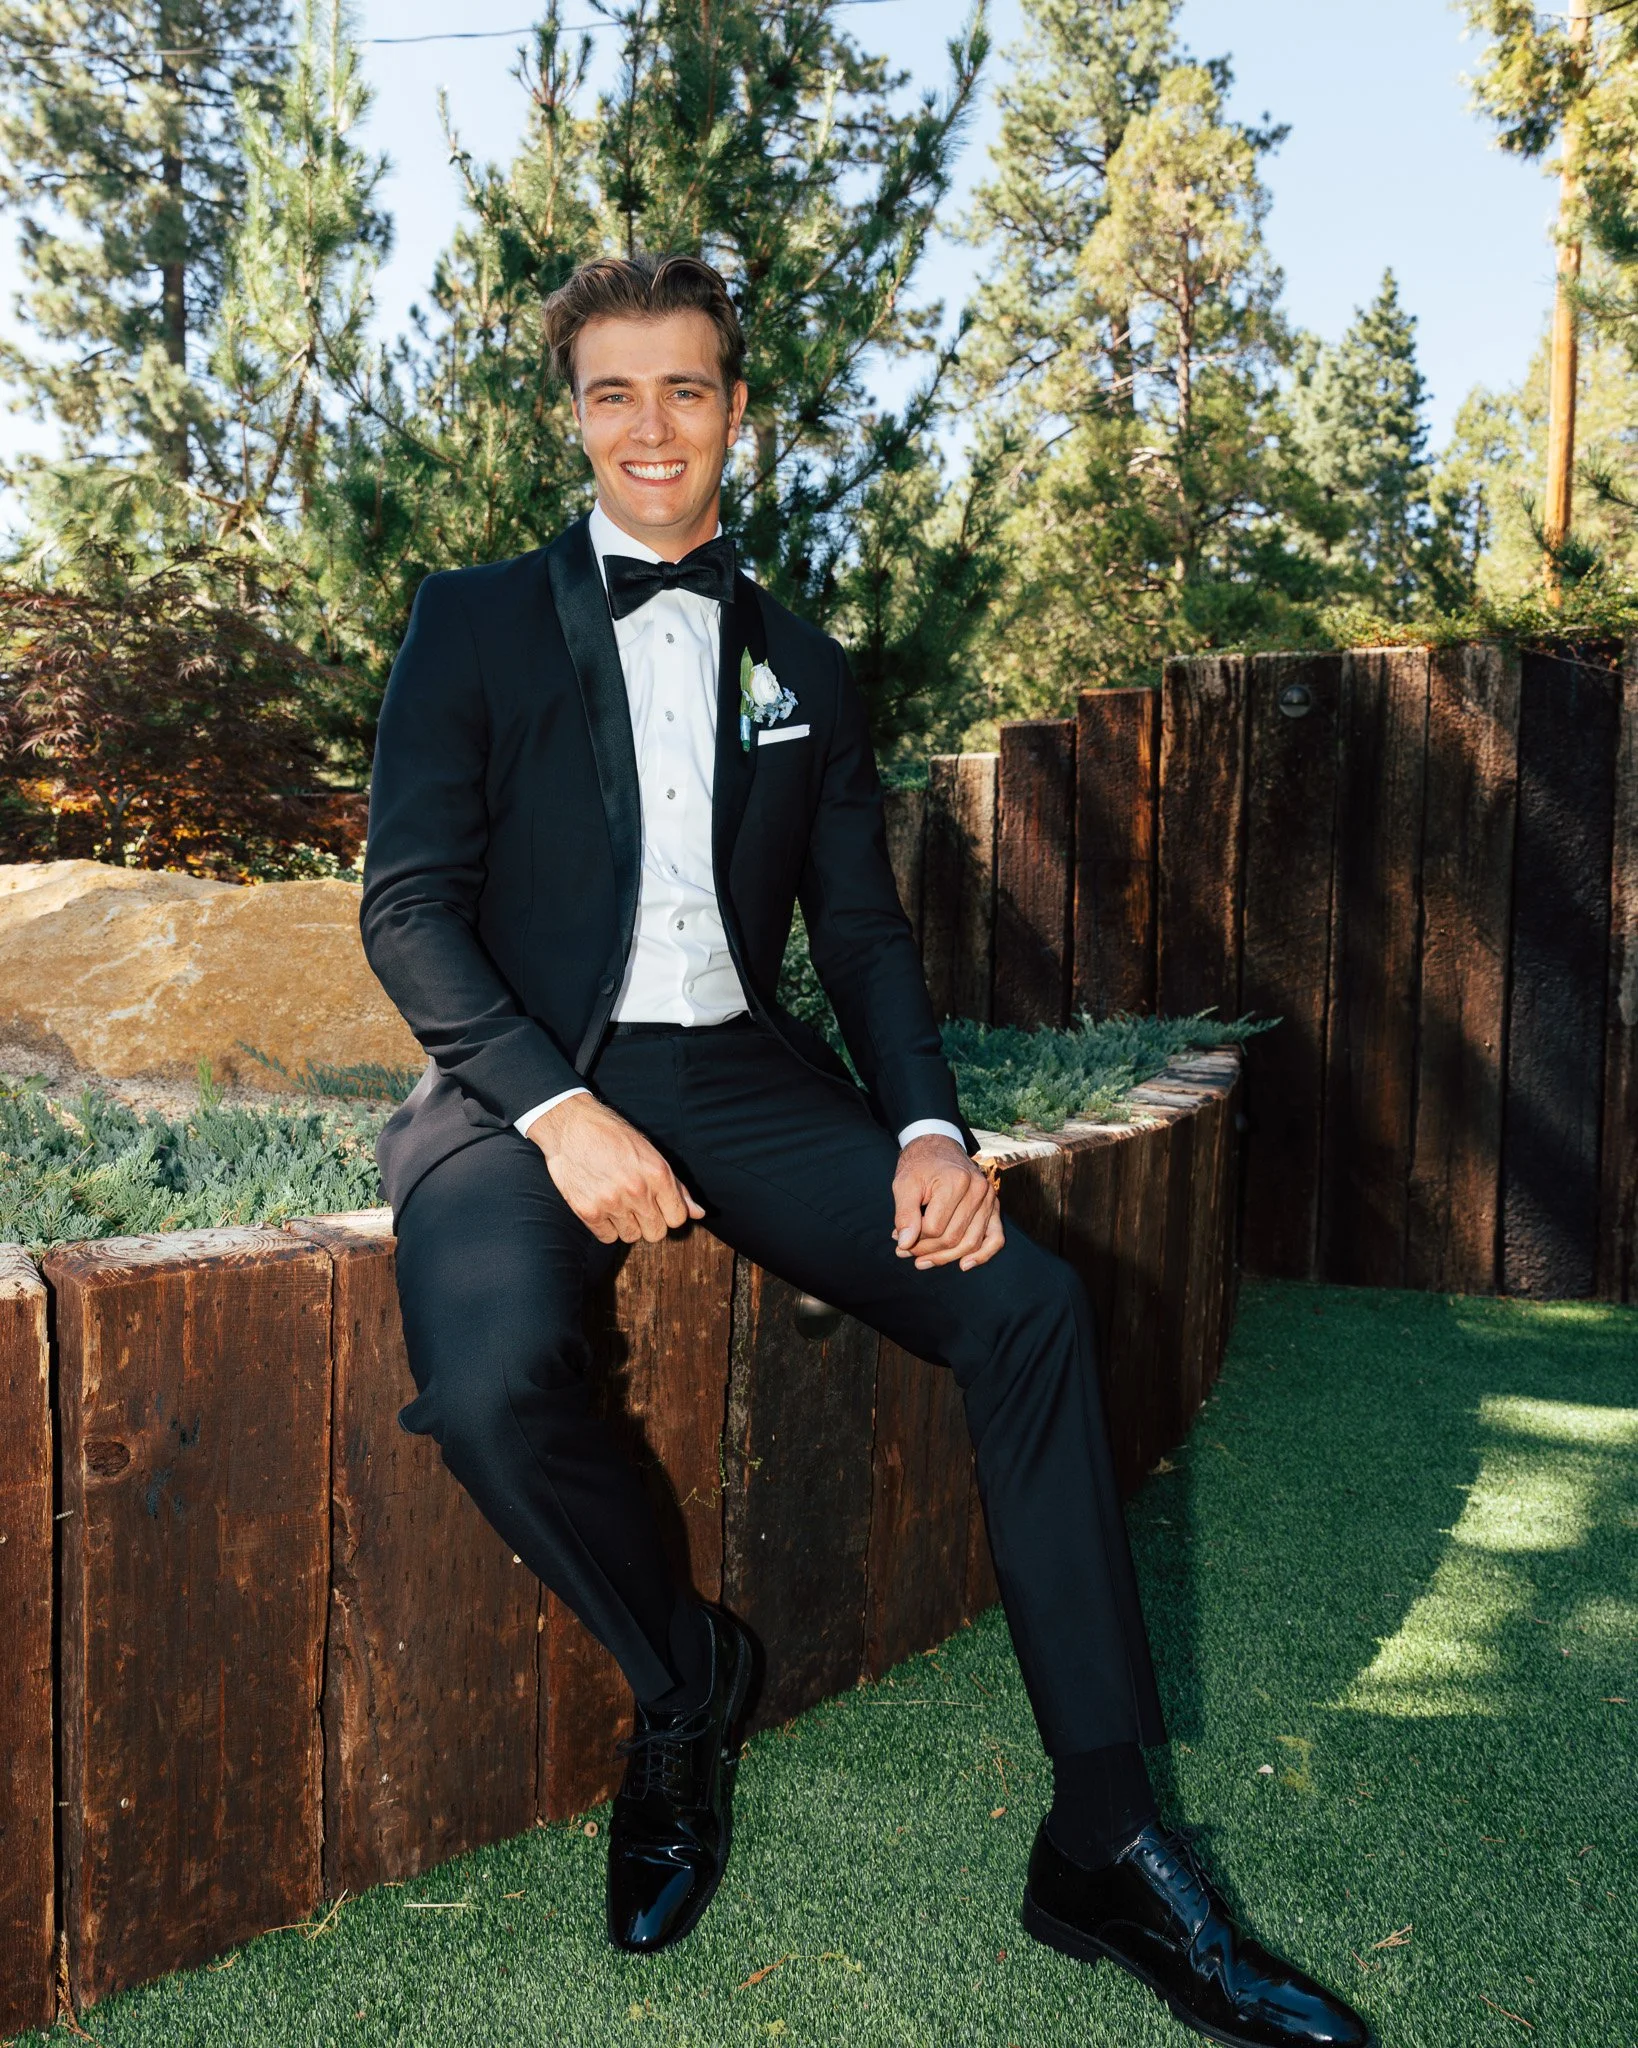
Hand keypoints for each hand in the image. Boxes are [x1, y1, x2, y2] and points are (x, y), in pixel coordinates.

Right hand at [522, 1093, 705, 1243]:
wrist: (570, 1126)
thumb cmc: (613, 1135)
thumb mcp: (651, 1153)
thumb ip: (677, 1186)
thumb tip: (700, 1213)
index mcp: (658, 1173)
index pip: (678, 1218)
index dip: (669, 1214)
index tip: (658, 1206)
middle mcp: (637, 1190)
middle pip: (656, 1233)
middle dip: (650, 1222)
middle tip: (637, 1205)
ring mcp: (611, 1202)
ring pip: (631, 1236)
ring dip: (627, 1225)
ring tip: (617, 1202)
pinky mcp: (587, 1211)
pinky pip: (607, 1237)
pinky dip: (606, 1227)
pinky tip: (602, 1207)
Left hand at [891, 1133, 1003, 1272]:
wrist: (939, 1147)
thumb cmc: (920, 1166)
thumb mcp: (904, 1184)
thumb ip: (904, 1214)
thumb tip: (905, 1244)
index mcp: (956, 1181)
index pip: (934, 1227)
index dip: (914, 1239)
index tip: (898, 1238)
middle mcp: (978, 1190)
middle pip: (953, 1238)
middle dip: (926, 1250)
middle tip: (905, 1252)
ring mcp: (989, 1199)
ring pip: (970, 1242)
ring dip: (946, 1258)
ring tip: (923, 1261)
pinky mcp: (994, 1207)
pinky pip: (995, 1238)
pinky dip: (982, 1255)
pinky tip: (964, 1265)